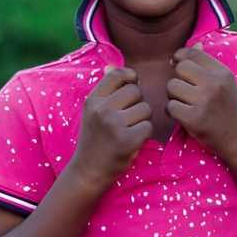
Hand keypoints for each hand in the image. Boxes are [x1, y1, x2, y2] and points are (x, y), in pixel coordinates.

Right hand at [69, 66, 150, 188]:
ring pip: (145, 108)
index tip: (130, 89)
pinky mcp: (127, 139)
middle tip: (126, 118)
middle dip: (137, 103)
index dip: (130, 78)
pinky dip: (144, 133)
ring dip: (142, 119)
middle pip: (136, 91)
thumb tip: (112, 66)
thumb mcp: (93, 111)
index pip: (118, 74)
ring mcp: (114, 124)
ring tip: (128, 129)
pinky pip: (148, 126)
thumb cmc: (95, 137)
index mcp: (93, 100)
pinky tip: (132, 140)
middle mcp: (101, 109)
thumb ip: (105, 90)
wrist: (88, 169)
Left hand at [166, 45, 236, 159]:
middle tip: (185, 91)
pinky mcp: (194, 118)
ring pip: (171, 87)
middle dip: (177, 79)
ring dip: (173, 96)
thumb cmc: (229, 109)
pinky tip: (184, 116)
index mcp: (223, 73)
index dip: (180, 58)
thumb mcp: (225, 83)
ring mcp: (204, 101)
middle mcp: (215, 84)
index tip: (179, 67)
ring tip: (186, 104)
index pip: (192, 54)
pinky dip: (173, 112)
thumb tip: (194, 45)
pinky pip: (170, 106)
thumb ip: (207, 64)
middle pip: (180, 68)